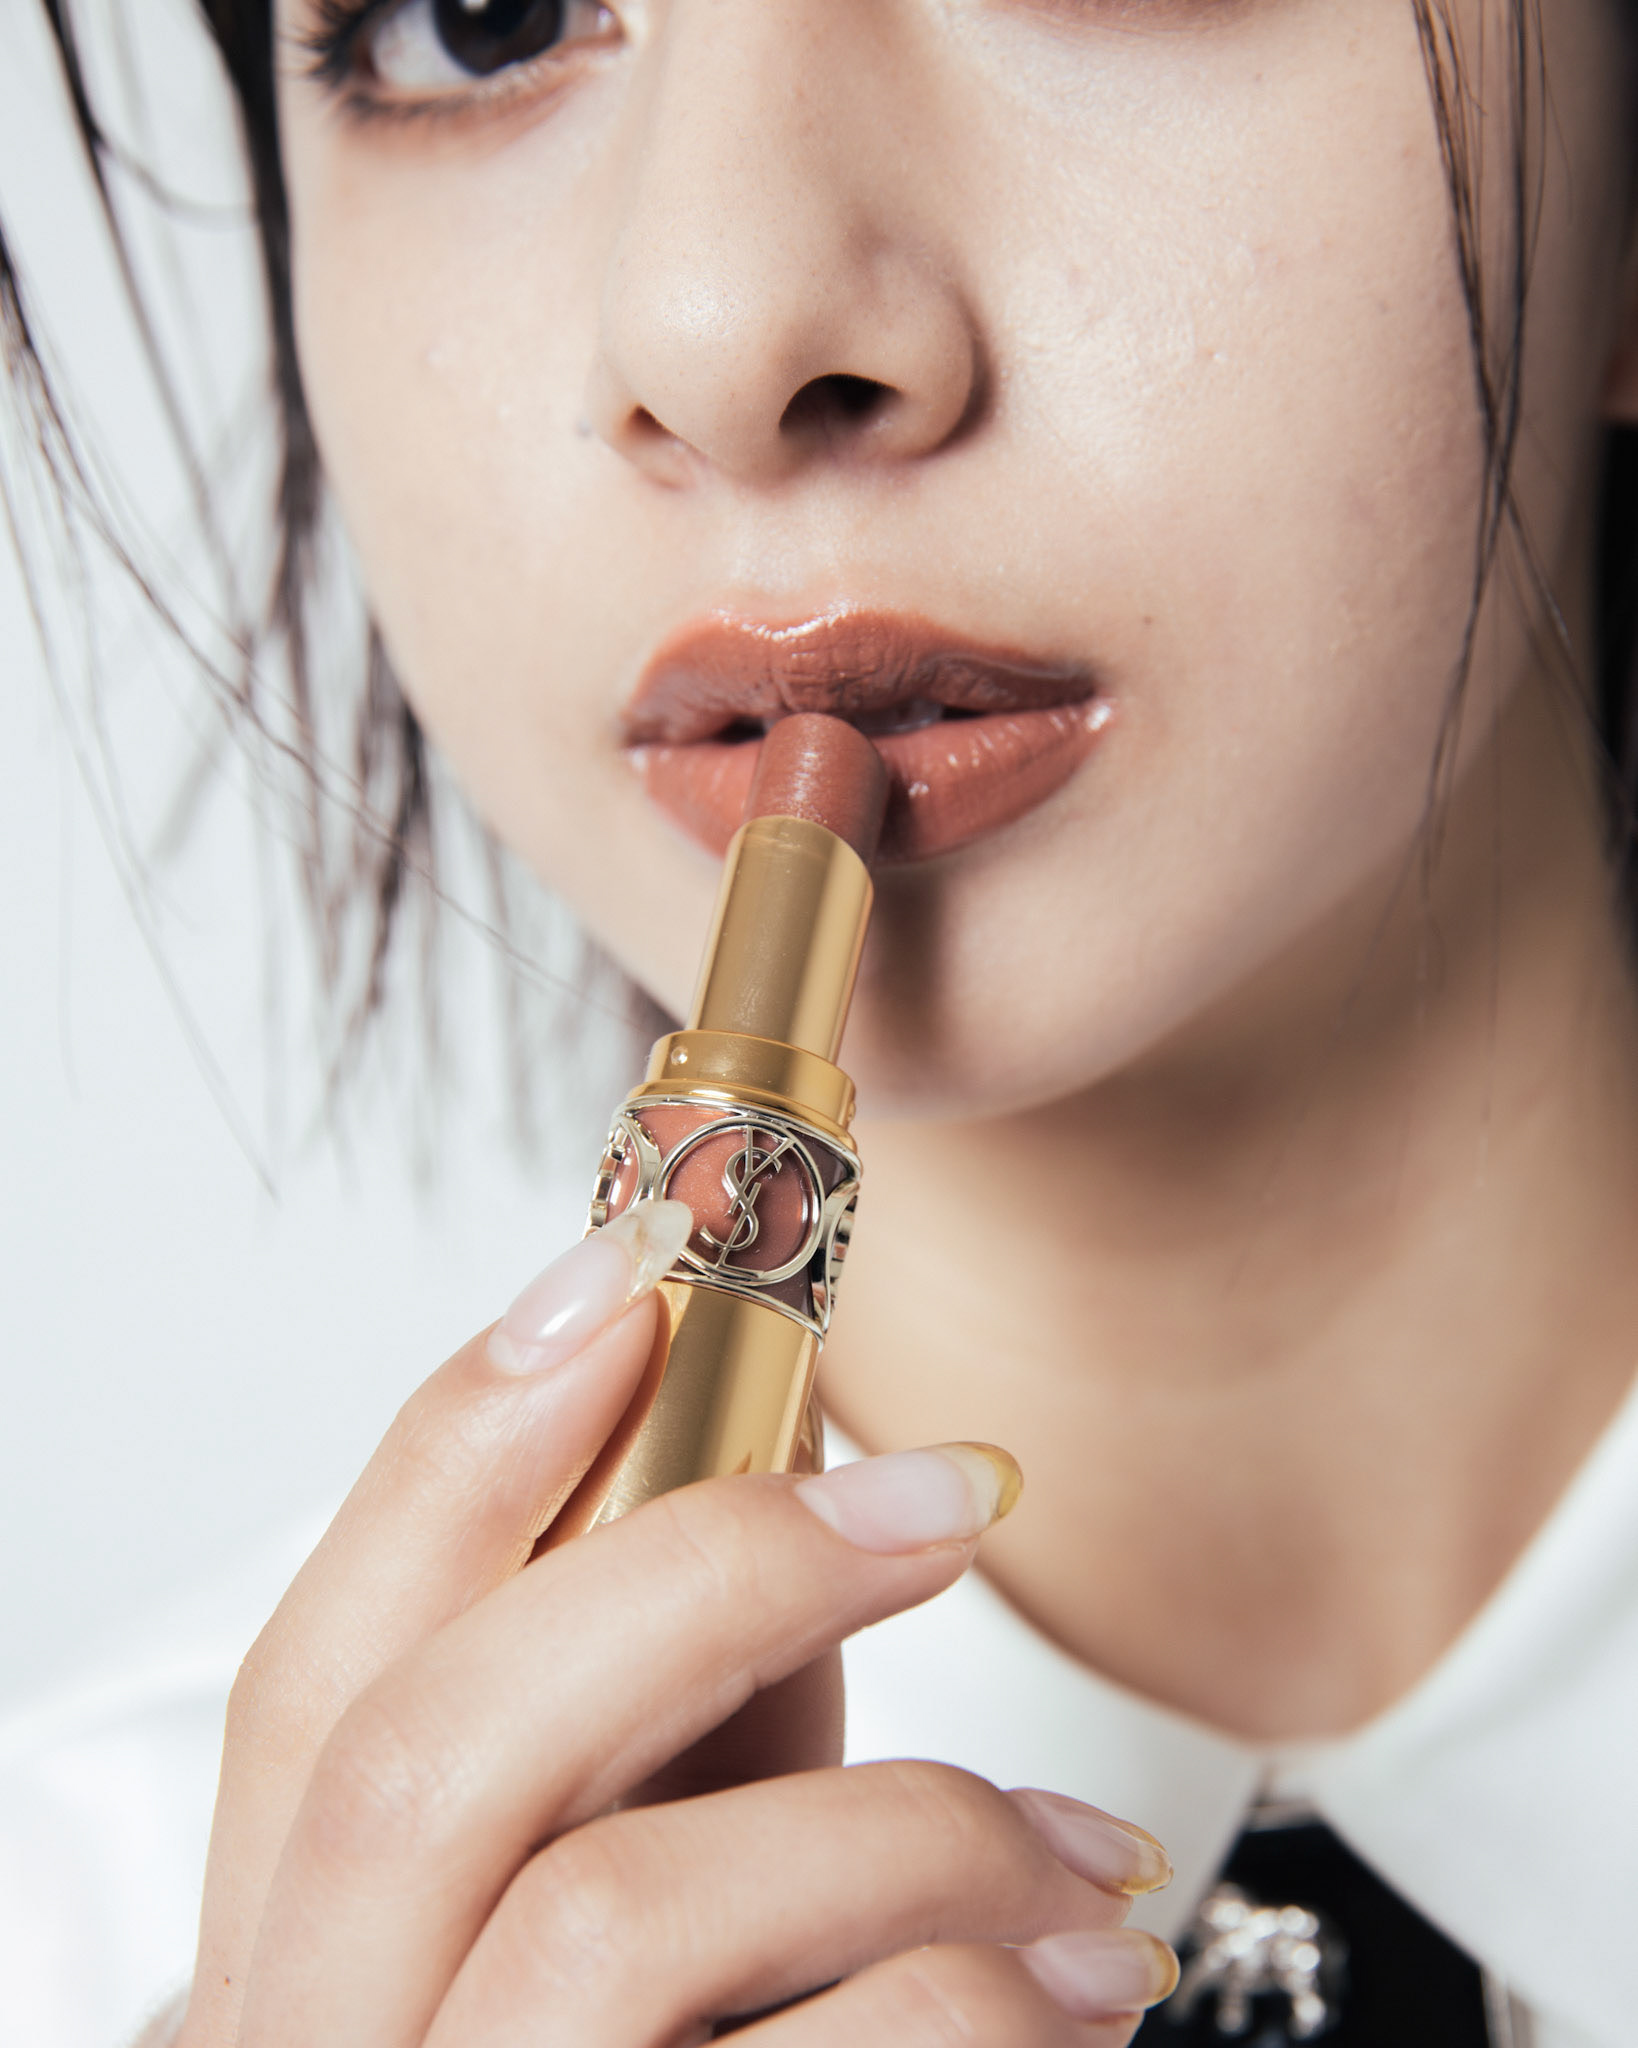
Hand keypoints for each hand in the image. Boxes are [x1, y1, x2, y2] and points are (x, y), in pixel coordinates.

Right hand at [174, 1202, 1175, 2047]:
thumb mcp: (660, 1886)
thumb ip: (676, 1714)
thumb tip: (785, 1442)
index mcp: (305, 1958)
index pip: (317, 1672)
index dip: (453, 1449)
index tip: (626, 1271)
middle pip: (432, 1754)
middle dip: (704, 1567)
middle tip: (943, 1490)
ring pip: (619, 1918)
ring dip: (904, 1828)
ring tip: (1080, 1857)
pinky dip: (988, 2000)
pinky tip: (1084, 1989)